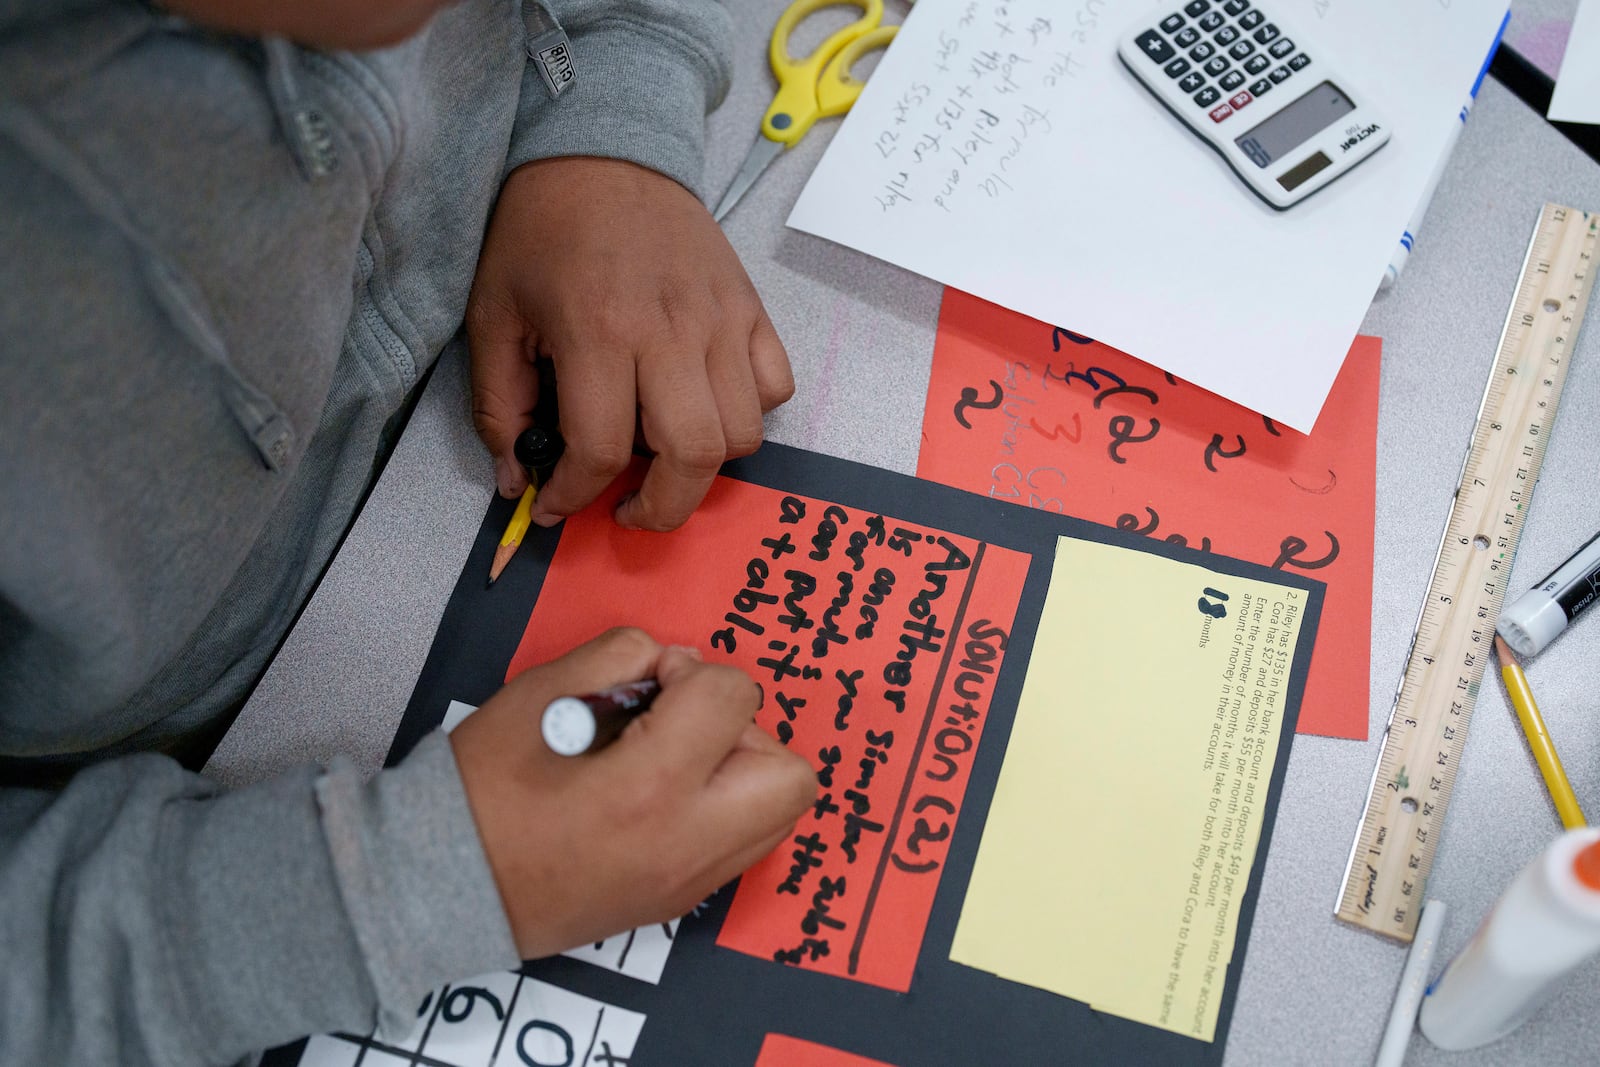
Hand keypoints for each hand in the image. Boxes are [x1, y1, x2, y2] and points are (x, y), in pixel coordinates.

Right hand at [449, 628, 816, 958]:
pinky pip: (747, 841)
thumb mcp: (539, 693)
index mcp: (649, 787)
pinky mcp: (681, 901)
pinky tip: (666, 793)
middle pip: (790, 772)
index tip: (646, 686)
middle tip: (682, 725)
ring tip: (677, 759)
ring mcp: (690, 881)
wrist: (443, 885)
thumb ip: (619, 656)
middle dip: (743, 729)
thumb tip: (673, 662)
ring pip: (780, 813)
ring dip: (743, 770)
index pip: (731, 698)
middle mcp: (687, 842)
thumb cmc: (482, 788)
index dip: (690, 673)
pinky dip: (728, 807)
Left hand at [466, 157, 793, 531]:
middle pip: (693, 458)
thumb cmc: (541, 232)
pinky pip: (774, 387)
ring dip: (705, 464)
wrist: (604, 151)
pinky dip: (747, 412)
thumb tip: (517, 482)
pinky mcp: (751, 308)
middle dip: (660, 509)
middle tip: (630, 509)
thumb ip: (499, 406)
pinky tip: (703, 402)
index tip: (561, 504)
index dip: (577, 495)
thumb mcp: (493, 315)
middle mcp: (670, 332)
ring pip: (743, 433)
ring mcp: (722, 320)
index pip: (603, 450)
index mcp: (598, 332)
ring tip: (665, 452)